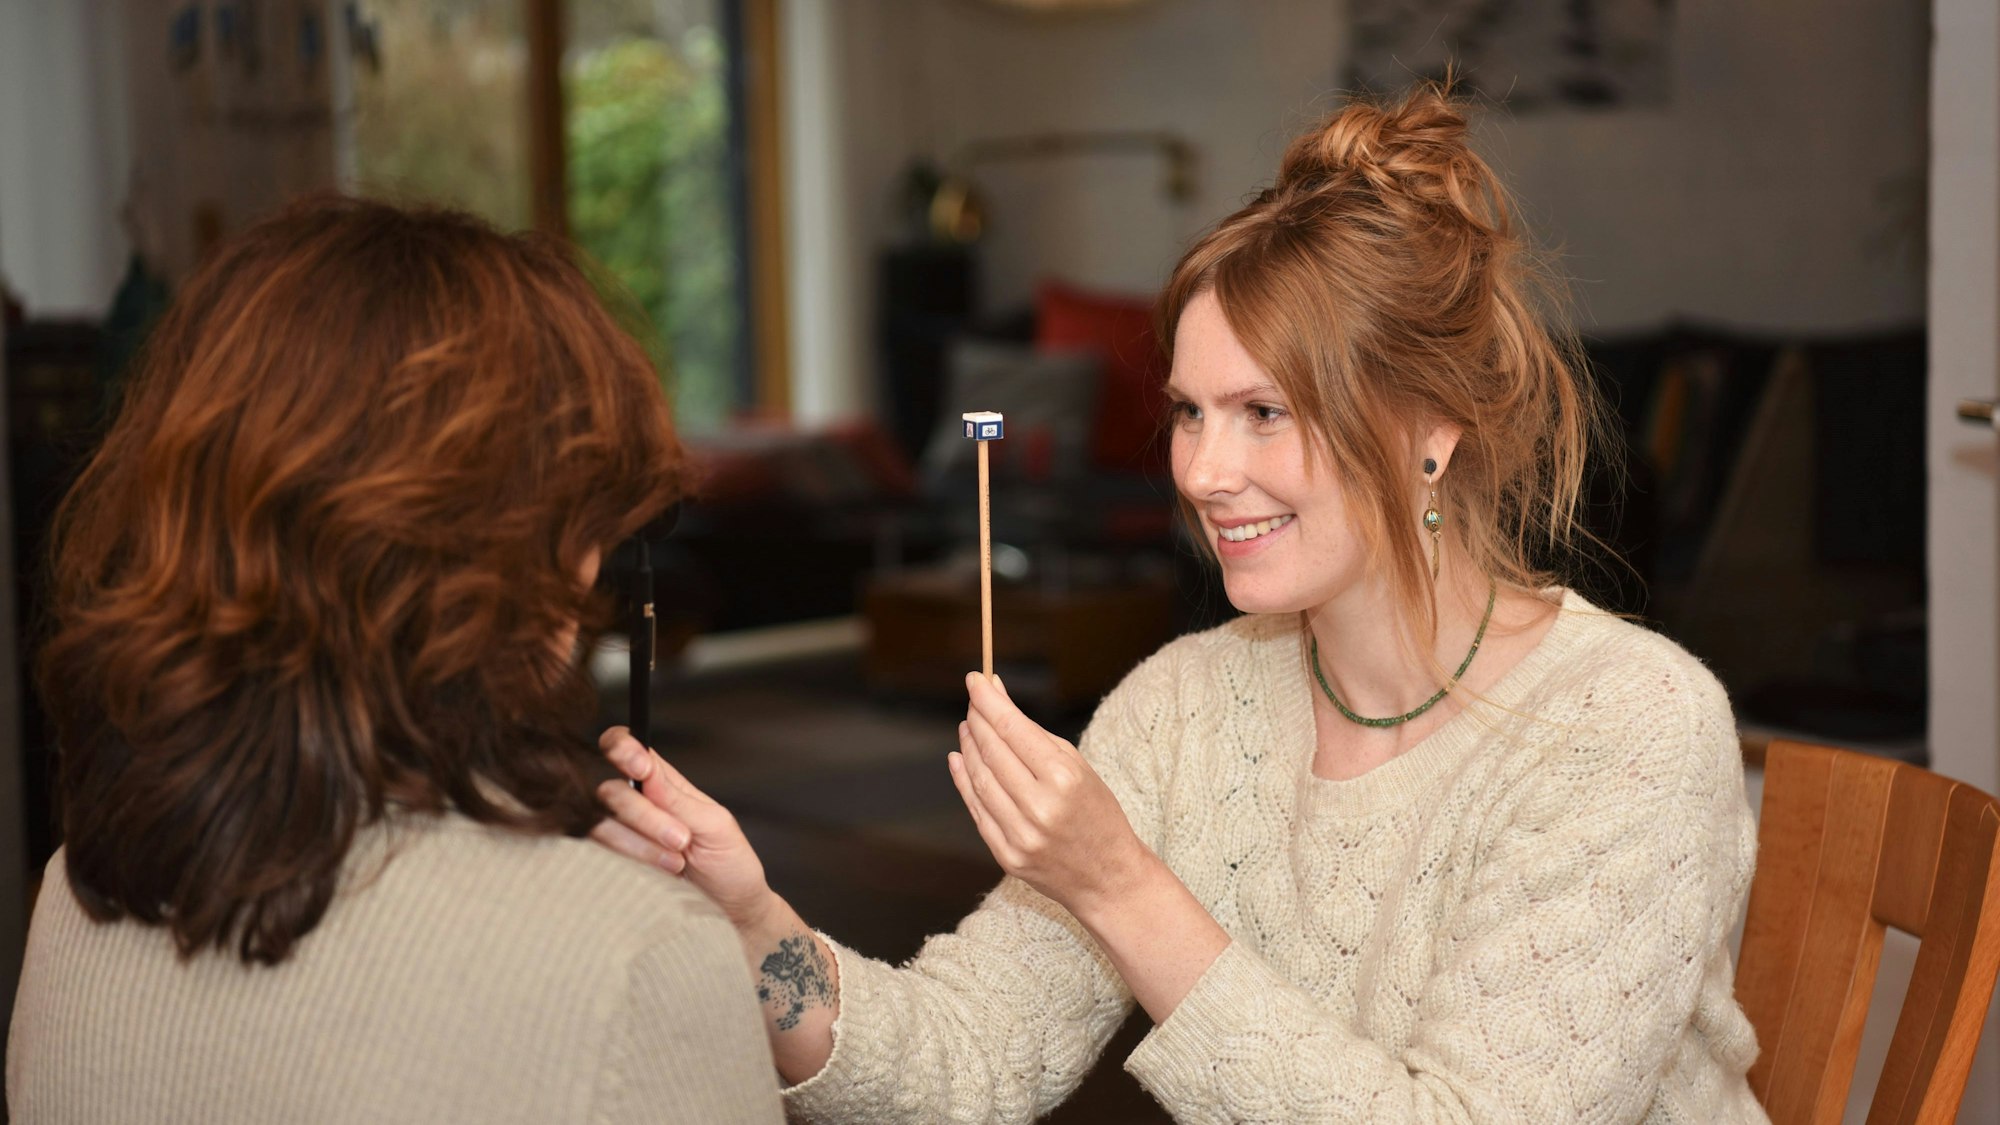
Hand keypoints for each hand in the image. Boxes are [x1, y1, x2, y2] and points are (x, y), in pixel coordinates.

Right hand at [591, 727, 776, 931]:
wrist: (729, 910)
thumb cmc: (729, 864)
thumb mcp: (714, 825)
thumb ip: (676, 799)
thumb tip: (645, 770)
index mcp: (664, 781)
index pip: (627, 747)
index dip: (623, 749)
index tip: (640, 770)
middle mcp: (637, 802)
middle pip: (611, 790)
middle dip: (645, 816)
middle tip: (681, 839)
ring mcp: (623, 833)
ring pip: (602, 824)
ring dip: (640, 844)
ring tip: (676, 862)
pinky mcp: (614, 863)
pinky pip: (599, 854)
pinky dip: (630, 862)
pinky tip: (659, 873)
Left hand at [950, 672, 1148, 914]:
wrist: (1109, 878)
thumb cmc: (1098, 814)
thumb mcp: (1079, 767)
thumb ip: (1035, 735)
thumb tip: (997, 699)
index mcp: (1064, 779)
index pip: (1012, 729)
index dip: (989, 701)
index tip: (976, 679)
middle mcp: (1039, 807)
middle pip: (992, 752)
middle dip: (978, 720)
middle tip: (973, 701)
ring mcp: (1020, 835)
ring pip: (980, 780)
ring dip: (968, 748)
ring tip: (967, 728)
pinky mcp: (1007, 856)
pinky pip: (977, 811)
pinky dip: (964, 782)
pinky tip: (959, 760)